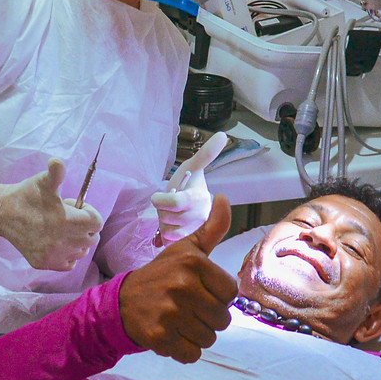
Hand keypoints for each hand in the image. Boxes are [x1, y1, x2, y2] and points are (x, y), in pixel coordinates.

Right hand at [0, 160, 103, 269]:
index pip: (97, 222)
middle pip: (92, 238)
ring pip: (81, 252)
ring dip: (77, 241)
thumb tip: (57, 162)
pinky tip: (58, 242)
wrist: (2, 213)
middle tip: (69, 218)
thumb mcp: (43, 181)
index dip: (90, 213)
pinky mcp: (45, 264)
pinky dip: (68, 254)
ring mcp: (53, 255)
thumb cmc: (26, 195)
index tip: (78, 208)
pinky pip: (69, 263)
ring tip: (62, 229)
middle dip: (85, 227)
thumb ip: (56, 172)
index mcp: (67, 220)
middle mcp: (62, 241)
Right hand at [119, 195, 234, 362]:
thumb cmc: (161, 275)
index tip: (201, 291)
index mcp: (193, 263)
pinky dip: (185, 350)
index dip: (218, 296)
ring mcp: (170, 314)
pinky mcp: (160, 338)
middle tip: (189, 308)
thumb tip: (224, 199)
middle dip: (209, 318)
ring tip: (180, 321)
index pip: (231, 293)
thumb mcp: (186, 249)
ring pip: (209, 338)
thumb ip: (211, 228)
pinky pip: (193, 354)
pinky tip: (172, 335)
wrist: (121, 302)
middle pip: (223, 319)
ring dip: (198, 334)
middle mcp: (182, 286)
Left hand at [151, 130, 227, 244]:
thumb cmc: (188, 185)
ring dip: (163, 222)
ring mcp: (196, 232)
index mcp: (200, 198)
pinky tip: (173, 226)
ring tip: (172, 215)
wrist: (191, 207)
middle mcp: (201, 217)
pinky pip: (167, 240)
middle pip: (166, 216)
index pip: (176, 203)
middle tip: (169, 204)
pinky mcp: (189, 244)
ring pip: (166, 229)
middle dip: (162, 210)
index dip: (162, 200)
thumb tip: (223, 135)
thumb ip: (206, 154)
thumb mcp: (192, 168)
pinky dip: (165, 234)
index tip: (157, 196)